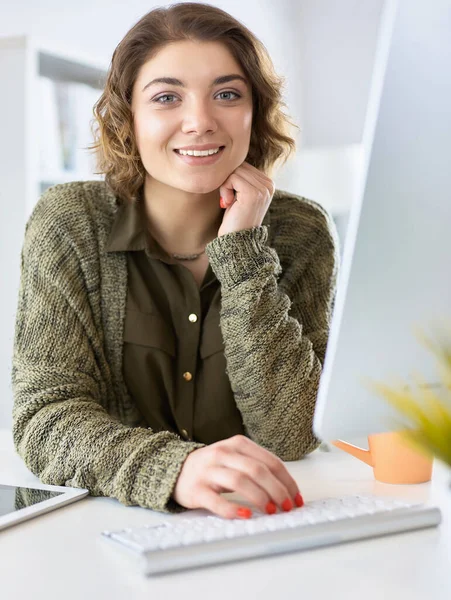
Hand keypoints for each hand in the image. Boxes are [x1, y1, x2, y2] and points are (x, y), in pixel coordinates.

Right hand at [172, 435, 303, 518]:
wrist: (177, 470)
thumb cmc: (213, 467)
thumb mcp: (236, 458)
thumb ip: (258, 466)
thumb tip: (287, 488)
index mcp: (238, 444)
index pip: (270, 461)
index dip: (287, 481)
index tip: (296, 497)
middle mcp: (224, 454)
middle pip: (257, 470)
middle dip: (277, 490)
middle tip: (286, 506)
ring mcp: (209, 471)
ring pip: (239, 481)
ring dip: (260, 498)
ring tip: (270, 511)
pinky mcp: (197, 490)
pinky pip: (216, 500)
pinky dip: (233, 509)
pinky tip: (246, 515)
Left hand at [217, 161, 274, 236]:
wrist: (237, 241)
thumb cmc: (235, 219)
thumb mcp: (241, 195)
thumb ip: (241, 178)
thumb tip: (230, 160)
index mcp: (269, 184)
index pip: (245, 166)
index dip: (232, 179)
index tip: (232, 197)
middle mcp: (269, 185)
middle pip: (240, 166)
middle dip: (228, 181)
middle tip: (228, 200)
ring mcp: (263, 189)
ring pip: (235, 170)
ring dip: (225, 185)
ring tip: (228, 202)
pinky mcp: (253, 193)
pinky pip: (232, 177)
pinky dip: (225, 189)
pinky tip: (227, 203)